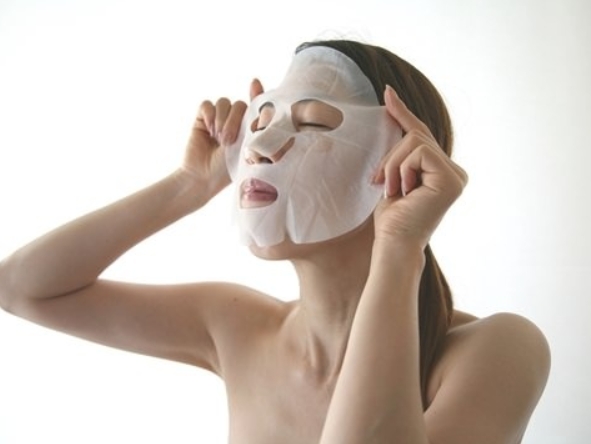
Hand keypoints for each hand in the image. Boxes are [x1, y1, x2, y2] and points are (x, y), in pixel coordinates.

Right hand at [179, 79, 263, 199]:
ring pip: (223, 103)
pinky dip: (208, 115)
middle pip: (239, 104)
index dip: (257, 94)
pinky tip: (208, 130)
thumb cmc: (229, 169)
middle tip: (228, 140)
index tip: (254, 84)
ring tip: (218, 139)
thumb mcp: (248, 149)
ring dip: (221, 120)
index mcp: (250, 129)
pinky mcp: (203, 118)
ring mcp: (218, 119)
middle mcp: (235, 122)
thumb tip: (266, 109)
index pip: (256, 106)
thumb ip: (257, 128)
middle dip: (234, 120)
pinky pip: (207, 105)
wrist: (203, 177)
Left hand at [372, 85, 467, 247]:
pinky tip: (403, 191)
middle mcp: (455, 172)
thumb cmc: (391, 217)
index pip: (421, 134)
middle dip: (391, 156)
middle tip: (381, 183)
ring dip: (393, 164)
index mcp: (443, 171)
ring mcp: (456, 175)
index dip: (402, 112)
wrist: (393, 243)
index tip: (387, 92)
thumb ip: (400, 149)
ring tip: (393, 191)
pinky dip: (401, 168)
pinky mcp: (451, 179)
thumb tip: (392, 106)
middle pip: (416, 135)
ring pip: (415, 140)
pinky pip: (419, 151)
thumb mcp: (393, 174)